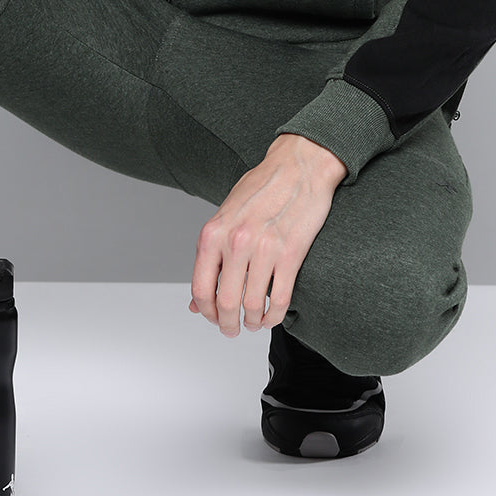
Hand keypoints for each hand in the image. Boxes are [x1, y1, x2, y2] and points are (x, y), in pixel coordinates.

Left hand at [188, 133, 346, 336]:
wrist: (298, 165)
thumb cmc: (261, 188)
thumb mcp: (225, 217)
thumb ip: (211, 256)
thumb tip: (197, 299)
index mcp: (214, 232)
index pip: (201, 288)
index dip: (206, 312)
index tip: (212, 318)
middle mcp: (236, 242)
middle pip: (226, 303)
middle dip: (228, 324)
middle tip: (232, 330)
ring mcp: (264, 249)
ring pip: (253, 306)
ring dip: (252, 323)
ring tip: (253, 323)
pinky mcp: (291, 254)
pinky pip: (280, 299)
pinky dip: (275, 316)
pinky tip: (272, 316)